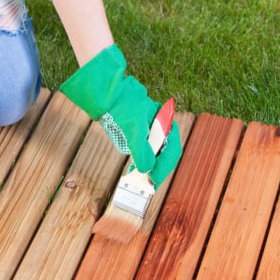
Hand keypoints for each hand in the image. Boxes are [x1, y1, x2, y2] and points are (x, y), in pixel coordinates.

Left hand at [59, 44, 181, 188]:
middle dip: (160, 169)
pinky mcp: (142, 133)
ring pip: (159, 153)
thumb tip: (147, 170)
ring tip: (144, 180)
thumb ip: (142, 151)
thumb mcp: (133, 131)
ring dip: (153, 167)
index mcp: (166, 123)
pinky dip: (144, 161)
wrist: (106, 94)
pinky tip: (137, 170)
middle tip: (150, 184)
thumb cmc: (122, 108)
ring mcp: (152, 130)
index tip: (154, 180)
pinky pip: (148, 150)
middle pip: (167, 153)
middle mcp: (162, 127)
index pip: (172, 150)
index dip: (164, 167)